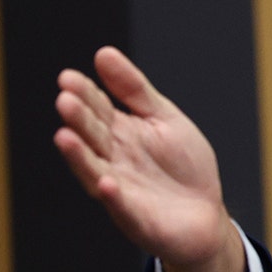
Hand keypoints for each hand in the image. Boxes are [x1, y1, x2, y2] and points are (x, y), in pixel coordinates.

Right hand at [54, 46, 244, 271]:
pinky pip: (122, 207)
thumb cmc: (184, 166)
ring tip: (65, 137)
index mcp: (121, 133)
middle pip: (93, 136)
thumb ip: (135, 90)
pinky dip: (113, 196)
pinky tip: (107, 183)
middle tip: (65, 100)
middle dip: (79, 120)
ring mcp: (121, 189)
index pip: (98, 109)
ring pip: (94, 170)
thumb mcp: (164, 118)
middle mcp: (114, 159)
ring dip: (79, 156)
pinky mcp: (136, 218)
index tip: (68, 77)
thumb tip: (103, 53)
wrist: (207, 215)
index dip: (84, 94)